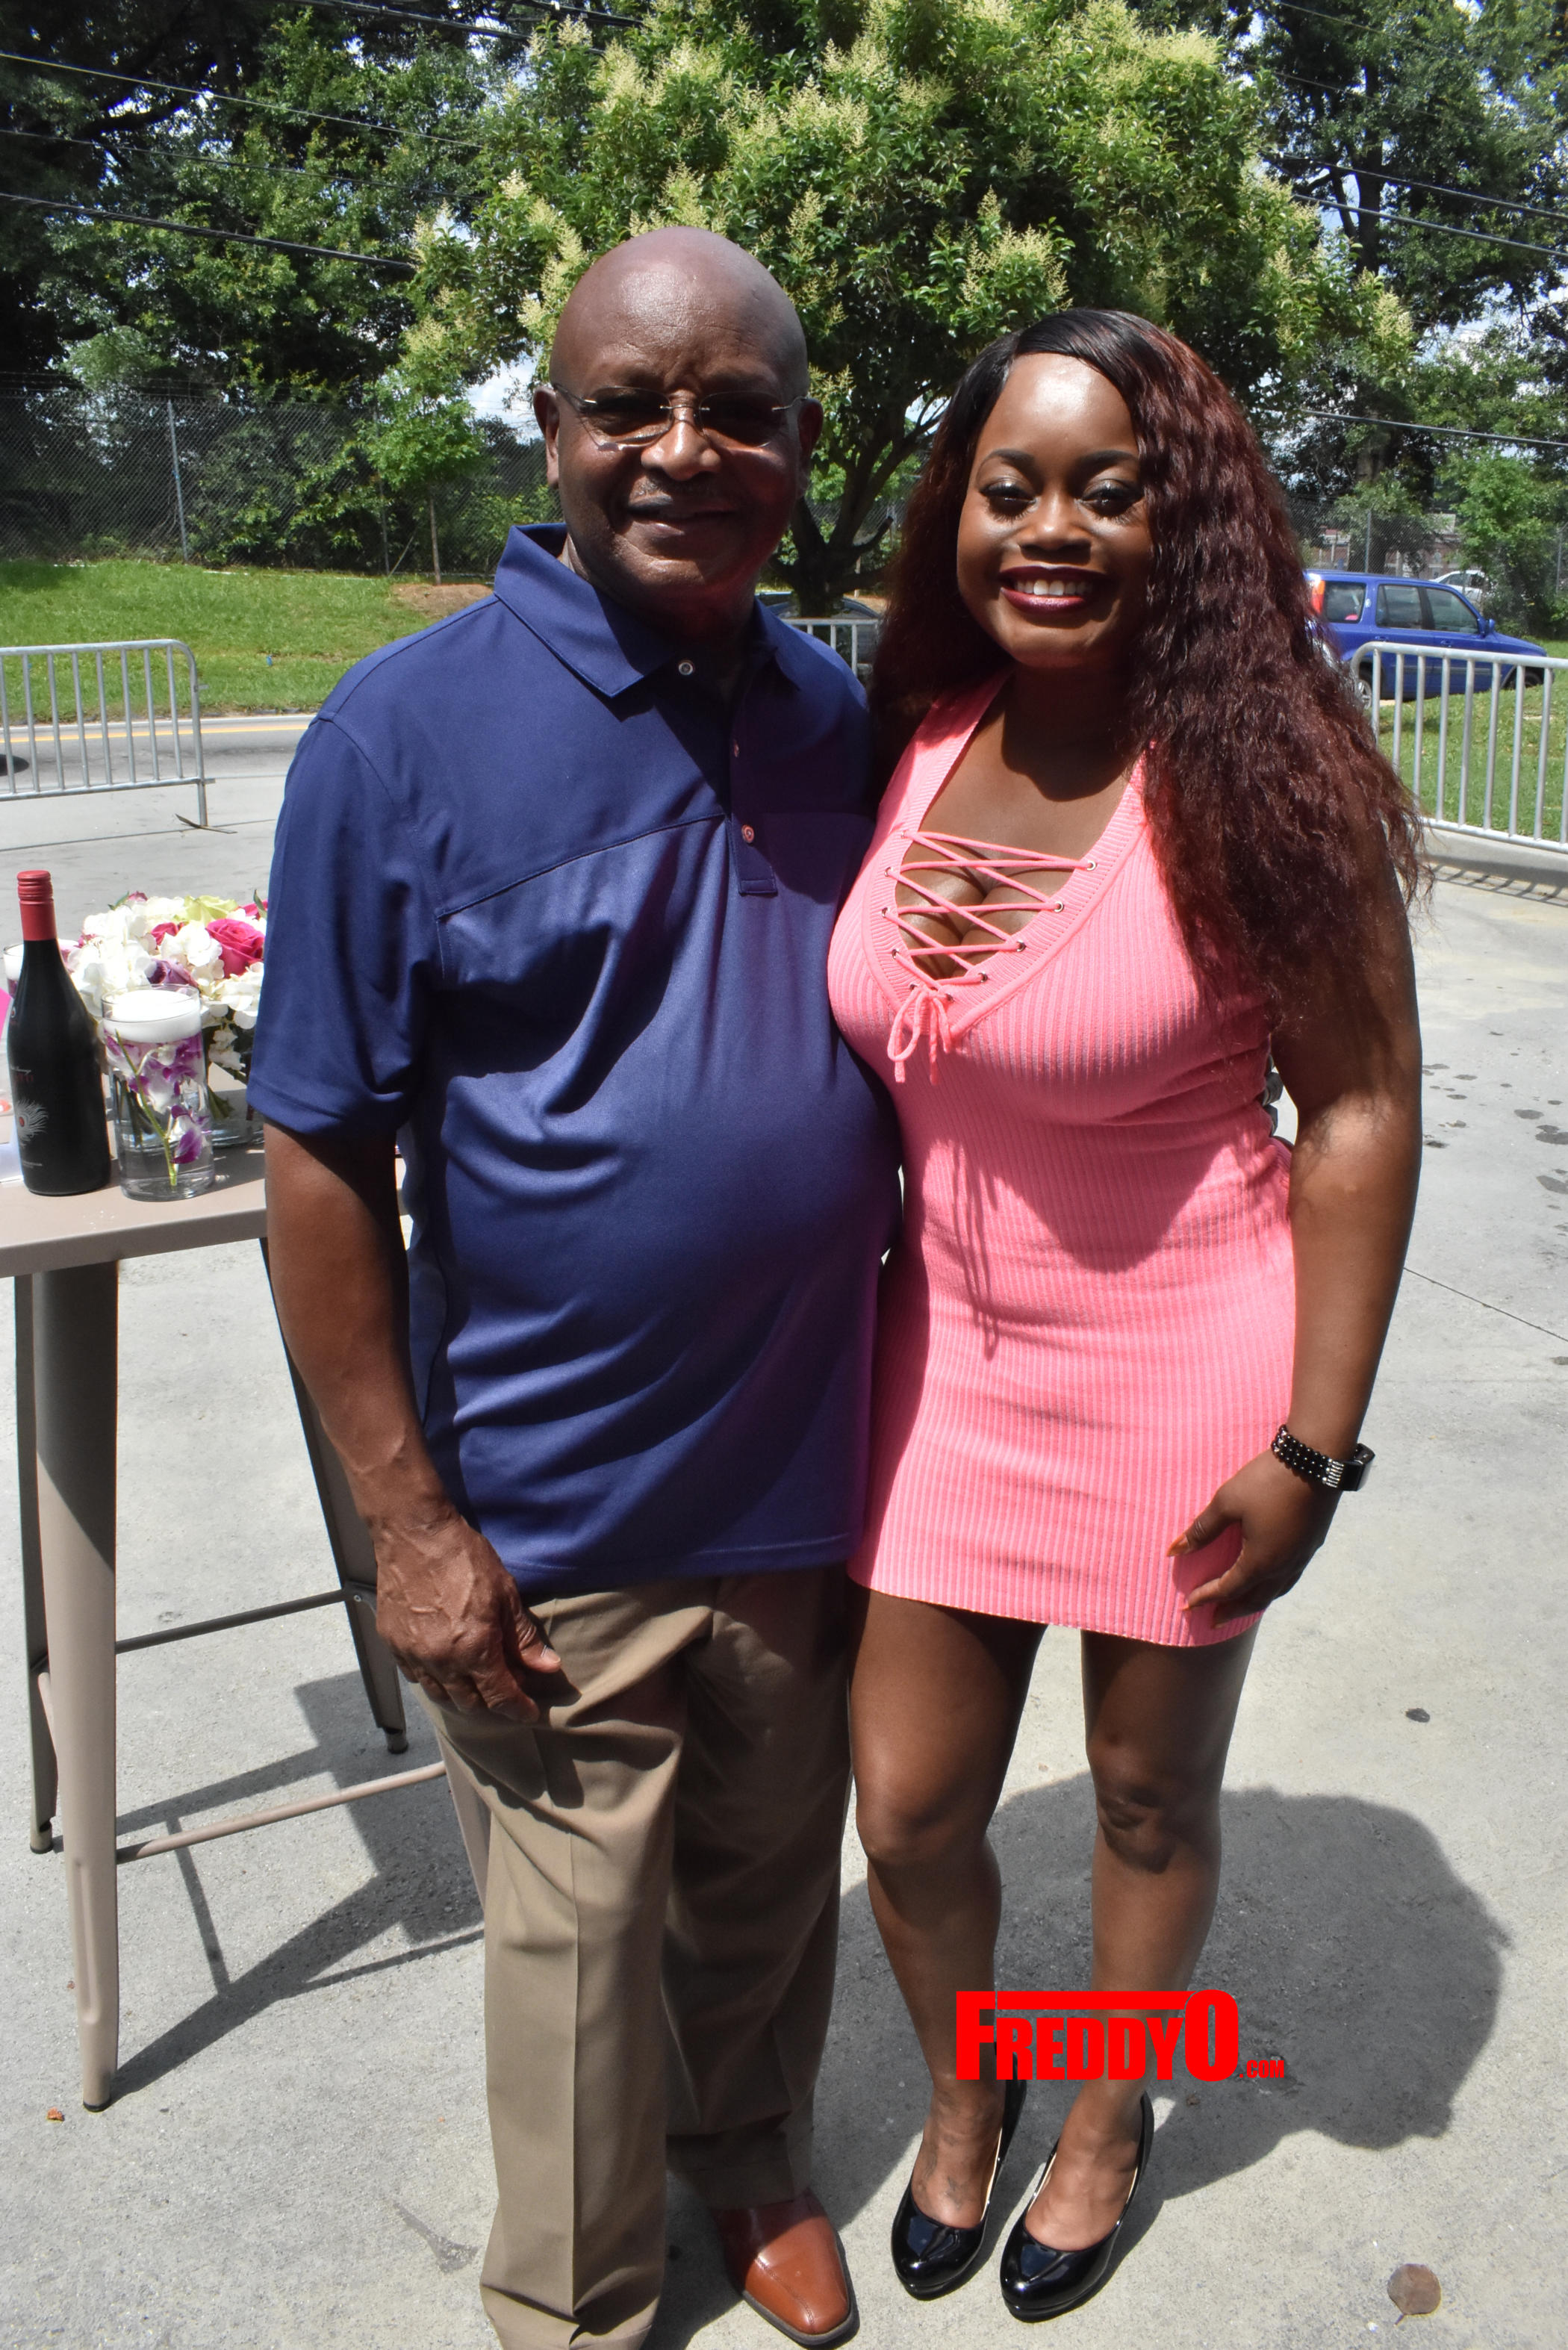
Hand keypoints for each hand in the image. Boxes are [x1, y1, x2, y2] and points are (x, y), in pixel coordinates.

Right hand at [372, 1506, 563, 1719]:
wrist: (414, 1534)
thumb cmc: (463, 1557)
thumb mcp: (505, 1594)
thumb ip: (523, 1637)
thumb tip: (547, 1667)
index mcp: (474, 1649)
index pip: (500, 1697)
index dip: (518, 1709)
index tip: (529, 1712)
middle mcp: (441, 1661)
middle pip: (470, 1704)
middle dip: (492, 1703)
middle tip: (507, 1688)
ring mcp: (413, 1655)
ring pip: (441, 1695)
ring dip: (462, 1695)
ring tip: (477, 1681)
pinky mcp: (393, 1645)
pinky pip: (416, 1677)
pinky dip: (435, 1679)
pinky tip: (446, 1666)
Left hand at [1169, 1449, 1337, 1627]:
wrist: (1315, 1460)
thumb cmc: (1267, 1481)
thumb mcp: (1227, 1502)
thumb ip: (1202, 1529)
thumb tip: (1175, 1550)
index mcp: (1261, 1561)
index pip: (1228, 1588)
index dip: (1206, 1597)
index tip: (1188, 1606)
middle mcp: (1284, 1566)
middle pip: (1255, 1599)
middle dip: (1232, 1611)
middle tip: (1213, 1620)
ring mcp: (1301, 1556)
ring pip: (1276, 1591)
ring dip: (1255, 1602)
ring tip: (1241, 1607)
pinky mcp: (1312, 1544)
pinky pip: (1290, 1578)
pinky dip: (1274, 1587)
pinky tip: (1271, 1579)